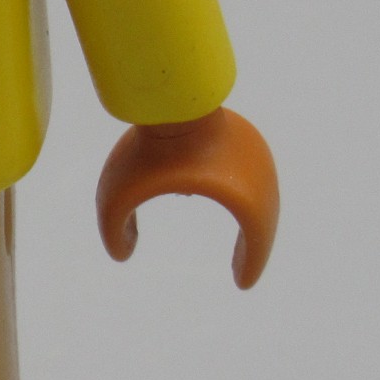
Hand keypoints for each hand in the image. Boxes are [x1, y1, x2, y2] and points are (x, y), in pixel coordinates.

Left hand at [94, 107, 278, 287]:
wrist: (162, 95)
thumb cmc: (144, 150)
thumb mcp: (117, 196)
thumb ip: (114, 230)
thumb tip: (122, 255)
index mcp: (240, 192)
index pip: (257, 236)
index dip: (253, 262)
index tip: (242, 283)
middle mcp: (257, 171)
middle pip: (264, 215)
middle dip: (254, 244)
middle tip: (242, 265)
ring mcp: (251, 147)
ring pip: (256, 192)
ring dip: (248, 216)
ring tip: (234, 237)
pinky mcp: (238, 133)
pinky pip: (244, 170)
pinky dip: (238, 191)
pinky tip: (211, 194)